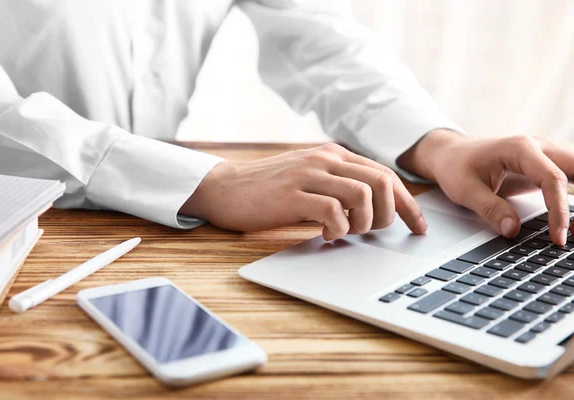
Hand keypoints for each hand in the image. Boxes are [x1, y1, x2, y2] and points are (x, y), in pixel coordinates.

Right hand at [180, 144, 427, 239]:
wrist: (227, 188)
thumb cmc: (270, 190)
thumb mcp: (311, 180)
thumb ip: (340, 186)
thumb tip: (377, 209)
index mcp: (334, 154)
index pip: (386, 174)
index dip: (408, 203)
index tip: (418, 227)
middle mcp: (326, 158)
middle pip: (383, 182)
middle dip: (390, 214)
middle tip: (372, 232)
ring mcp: (309, 174)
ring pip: (363, 194)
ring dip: (364, 222)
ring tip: (346, 232)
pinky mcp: (292, 193)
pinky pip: (333, 210)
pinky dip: (339, 228)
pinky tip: (326, 234)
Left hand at [398, 130, 570, 244]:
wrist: (450, 154)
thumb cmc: (456, 167)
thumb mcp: (465, 190)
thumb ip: (489, 209)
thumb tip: (513, 230)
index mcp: (519, 149)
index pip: (552, 178)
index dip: (558, 210)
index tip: (558, 236)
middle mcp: (538, 147)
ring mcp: (544, 155)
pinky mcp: (545, 166)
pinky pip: (570, 178)